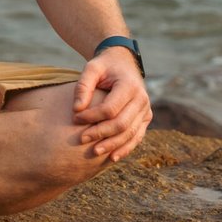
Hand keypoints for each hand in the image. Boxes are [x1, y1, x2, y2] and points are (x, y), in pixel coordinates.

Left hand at [72, 47, 151, 161]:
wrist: (124, 64)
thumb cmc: (105, 66)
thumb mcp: (92, 68)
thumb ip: (83, 86)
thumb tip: (76, 109)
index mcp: (130, 86)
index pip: (110, 108)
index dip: (92, 116)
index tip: (75, 118)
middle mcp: (142, 99)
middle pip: (121, 124)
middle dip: (101, 133)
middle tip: (82, 139)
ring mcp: (146, 110)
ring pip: (130, 134)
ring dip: (112, 145)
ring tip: (94, 152)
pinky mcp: (146, 118)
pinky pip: (137, 137)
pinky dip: (125, 148)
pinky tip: (112, 157)